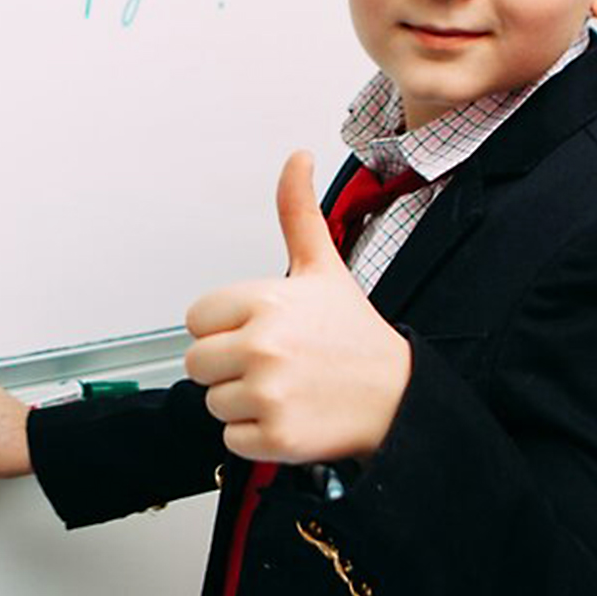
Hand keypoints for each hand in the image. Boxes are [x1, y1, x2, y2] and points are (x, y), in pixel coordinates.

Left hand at [184, 150, 412, 463]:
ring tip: (287, 389)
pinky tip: (291, 417)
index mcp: (264, 300)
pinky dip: (255, 435)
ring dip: (242, 402)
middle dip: (227, 367)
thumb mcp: (322, 267)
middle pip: (196, 364)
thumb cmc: (354, 334)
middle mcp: (262, 345)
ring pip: (213, 402)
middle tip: (273, 365)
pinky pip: (230, 438)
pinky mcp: (274, 436)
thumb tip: (296, 156)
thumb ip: (297, 212)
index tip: (261, 331)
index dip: (224, 328)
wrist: (400, 398)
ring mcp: (268, 392)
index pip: (197, 319)